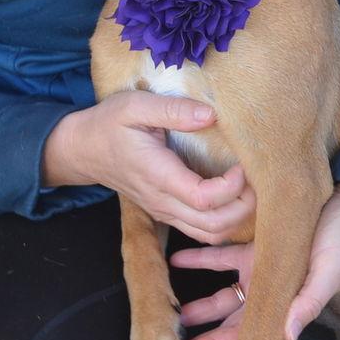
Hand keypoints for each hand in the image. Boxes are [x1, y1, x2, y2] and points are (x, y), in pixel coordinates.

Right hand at [42, 91, 255, 244]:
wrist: (83, 150)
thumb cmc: (110, 124)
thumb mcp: (135, 106)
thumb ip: (173, 110)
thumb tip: (210, 115)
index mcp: (158, 175)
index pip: (204, 199)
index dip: (231, 187)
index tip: (241, 164)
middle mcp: (163, 202)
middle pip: (214, 226)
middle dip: (244, 206)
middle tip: (255, 178)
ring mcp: (165, 212)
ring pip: (210, 234)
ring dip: (237, 217)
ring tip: (248, 188)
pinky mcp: (167, 213)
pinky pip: (202, 230)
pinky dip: (225, 221)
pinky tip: (235, 197)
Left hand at [168, 182, 339, 339]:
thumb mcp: (329, 271)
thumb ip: (308, 303)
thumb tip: (288, 337)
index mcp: (288, 305)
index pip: (249, 334)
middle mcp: (272, 292)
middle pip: (231, 319)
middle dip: (203, 331)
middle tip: (171, 338)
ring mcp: (263, 270)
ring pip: (225, 291)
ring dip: (200, 299)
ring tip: (172, 304)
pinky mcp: (260, 246)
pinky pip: (225, 255)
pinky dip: (202, 258)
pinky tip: (180, 257)